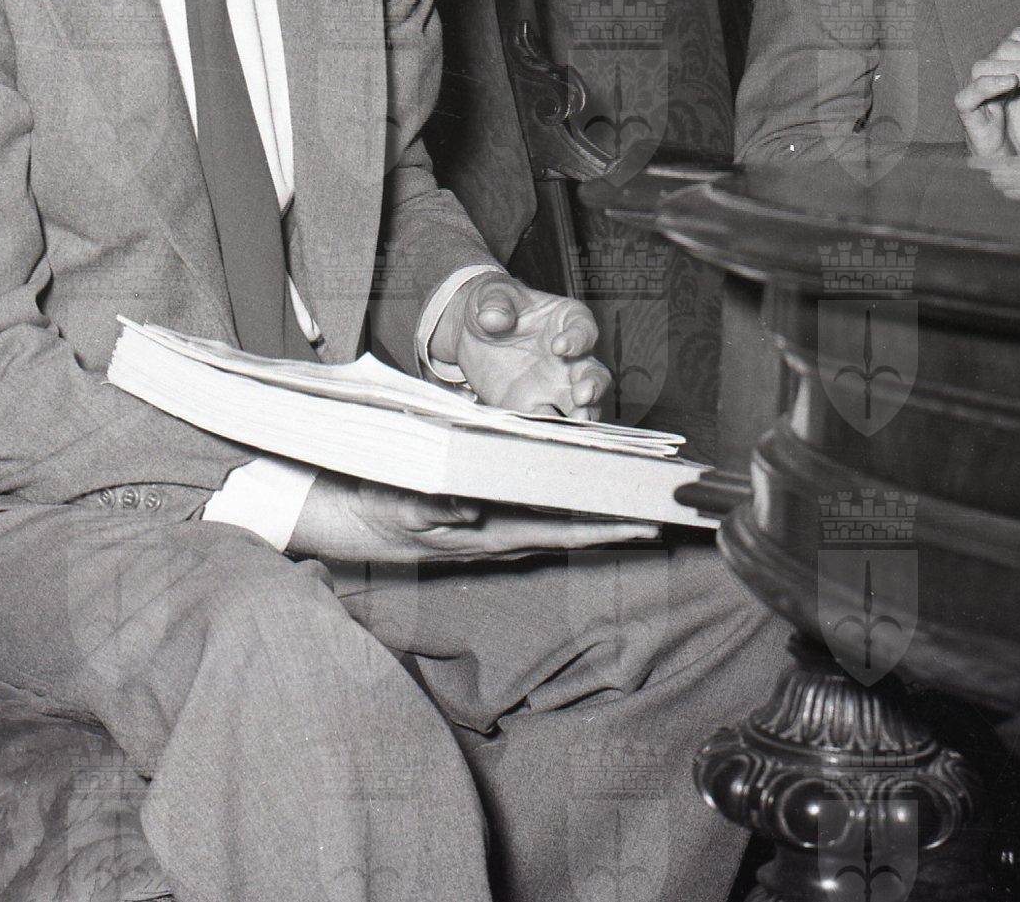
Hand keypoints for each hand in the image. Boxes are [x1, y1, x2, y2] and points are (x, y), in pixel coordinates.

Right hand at [286, 471, 658, 564]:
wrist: (355, 518)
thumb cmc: (378, 506)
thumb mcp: (394, 504)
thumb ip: (427, 509)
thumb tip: (465, 507)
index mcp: (487, 532)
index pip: (557, 530)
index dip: (602, 528)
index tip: (642, 525)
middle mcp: (501, 533)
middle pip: (571, 527)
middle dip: (616, 521)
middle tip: (664, 510)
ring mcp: (498, 527)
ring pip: (560, 520)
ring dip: (598, 510)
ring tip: (639, 497)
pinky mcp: (491, 516)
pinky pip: (542, 511)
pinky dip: (569, 501)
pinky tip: (587, 487)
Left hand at [429, 273, 611, 419]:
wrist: (472, 332)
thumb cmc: (494, 305)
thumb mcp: (491, 293)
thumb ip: (495, 304)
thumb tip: (492, 318)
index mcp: (567, 321)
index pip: (583, 330)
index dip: (577, 340)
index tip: (559, 347)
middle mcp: (570, 357)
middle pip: (594, 374)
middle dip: (593, 386)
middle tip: (582, 395)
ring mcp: (556, 385)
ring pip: (583, 405)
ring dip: (583, 415)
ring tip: (576, 422)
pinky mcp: (534, 405)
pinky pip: (548, 420)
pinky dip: (549, 428)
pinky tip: (543, 431)